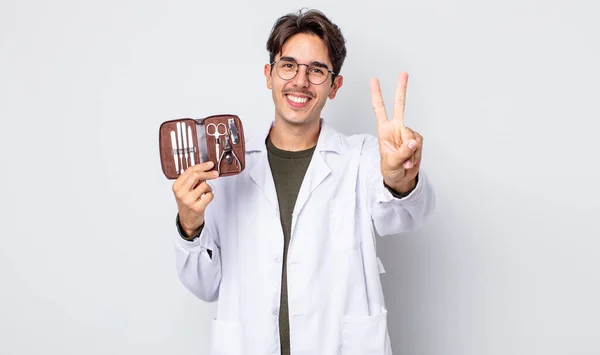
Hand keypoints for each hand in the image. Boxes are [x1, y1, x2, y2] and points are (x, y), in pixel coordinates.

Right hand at [172, 161, 218, 237]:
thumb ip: (191, 180)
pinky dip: (210, 195)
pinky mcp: (197, 207)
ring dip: (208, 188)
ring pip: (204, 185)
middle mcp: (181, 193)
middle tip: (215, 173)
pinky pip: (209, 195)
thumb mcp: (184, 190)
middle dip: (208, 173)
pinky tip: (206, 199)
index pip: (189, 171)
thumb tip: (206, 168)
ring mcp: (188, 201)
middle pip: (196, 175)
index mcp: (176, 186)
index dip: (202, 166)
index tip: (210, 165)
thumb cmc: (187, 203)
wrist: (187, 220)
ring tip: (205, 192)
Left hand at [370, 72, 422, 192]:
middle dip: (401, 89)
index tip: (374, 80)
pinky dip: (415, 156)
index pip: (379, 109)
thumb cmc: (391, 169)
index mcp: (384, 130)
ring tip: (404, 162)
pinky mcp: (417, 140)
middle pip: (400, 106)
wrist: (402, 178)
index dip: (376, 95)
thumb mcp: (392, 162)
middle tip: (404, 73)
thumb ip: (402, 152)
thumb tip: (413, 142)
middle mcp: (396, 128)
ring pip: (412, 137)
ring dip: (409, 153)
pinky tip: (410, 160)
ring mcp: (407, 133)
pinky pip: (418, 145)